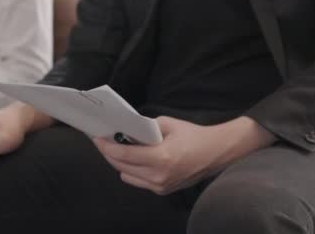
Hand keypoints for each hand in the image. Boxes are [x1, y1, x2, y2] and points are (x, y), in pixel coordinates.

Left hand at [94, 116, 276, 195]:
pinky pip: (138, 181)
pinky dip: (131, 170)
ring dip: (119, 163)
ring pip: (127, 175)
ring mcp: (161, 186)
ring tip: (116, 148)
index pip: (124, 154)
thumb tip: (125, 129)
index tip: (97, 138)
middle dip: (109, 153)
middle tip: (102, 141)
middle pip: (121, 166)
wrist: (217, 152)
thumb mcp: (167, 123)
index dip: (107, 146)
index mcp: (160, 157)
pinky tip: (132, 158)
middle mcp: (159, 176)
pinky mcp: (163, 190)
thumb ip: (144, 127)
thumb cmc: (193, 135)